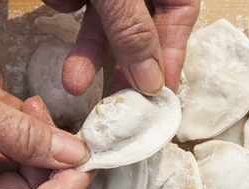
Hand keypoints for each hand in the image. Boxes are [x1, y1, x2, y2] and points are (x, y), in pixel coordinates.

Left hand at [42, 0, 199, 93]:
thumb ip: (133, 30)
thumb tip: (152, 82)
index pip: (178, 21)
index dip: (169, 63)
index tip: (159, 102)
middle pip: (140, 29)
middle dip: (121, 65)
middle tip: (113, 107)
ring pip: (102, 21)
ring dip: (86, 50)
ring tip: (71, 81)